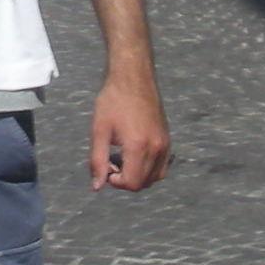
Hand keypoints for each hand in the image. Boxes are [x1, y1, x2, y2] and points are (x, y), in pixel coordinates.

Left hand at [86, 74, 170, 193]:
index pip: (132, 183)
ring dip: (137, 176)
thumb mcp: (99, 131)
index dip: (116, 182)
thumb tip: (97, 186)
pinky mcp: (167, 139)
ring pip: (154, 177)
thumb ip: (98, 161)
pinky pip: (162, 166)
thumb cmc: (113, 101)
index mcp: (138, 146)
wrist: (133, 77)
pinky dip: (149, 169)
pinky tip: (134, 154)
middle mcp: (156, 148)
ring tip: (122, 158)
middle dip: (125, 179)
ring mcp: (165, 144)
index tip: (106, 167)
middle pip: (143, 183)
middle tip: (111, 161)